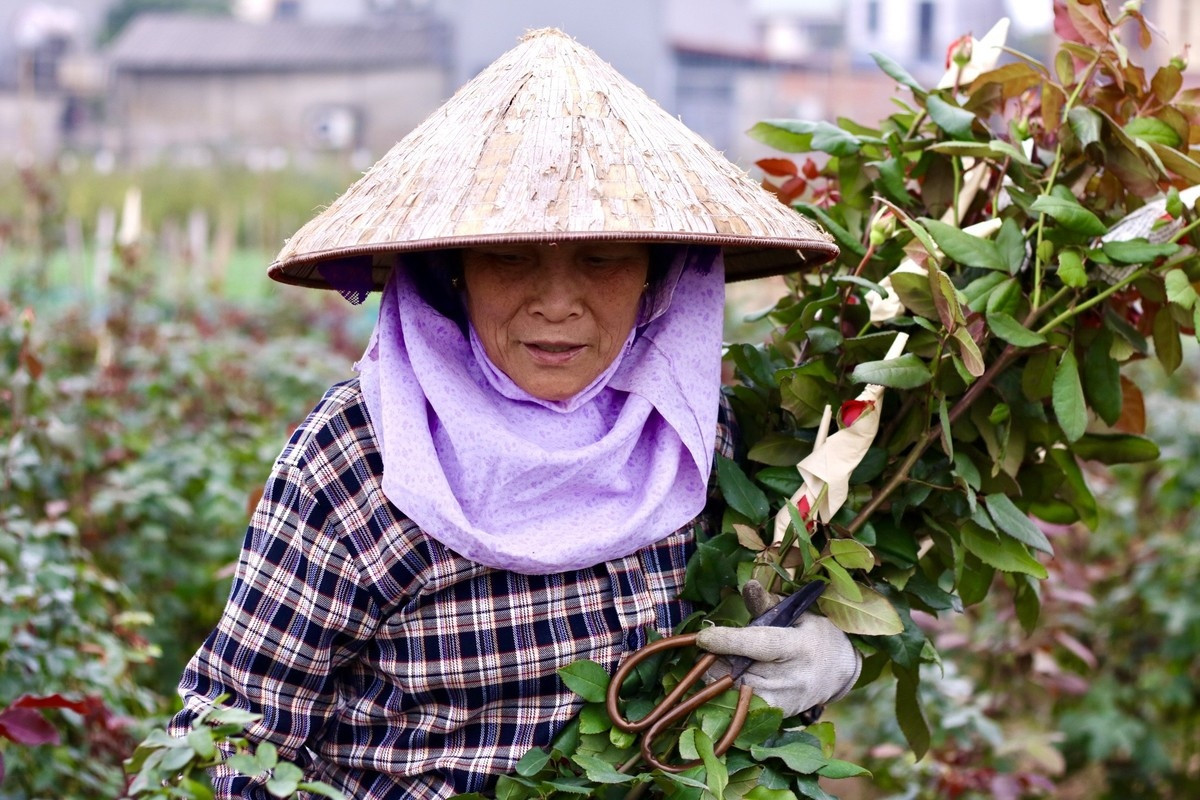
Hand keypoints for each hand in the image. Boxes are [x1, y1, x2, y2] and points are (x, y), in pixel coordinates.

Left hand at [695, 580, 860, 718]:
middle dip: (716, 660)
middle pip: (742, 671)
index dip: (728, 641)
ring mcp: (786, 701)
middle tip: (704, 648)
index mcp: (799, 646)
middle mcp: (793, 678)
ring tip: (713, 662)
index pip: (759, 645)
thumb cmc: (814, 634)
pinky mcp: (778, 716)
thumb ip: (768, 604)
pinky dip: (728, 695)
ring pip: (736, 693)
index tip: (702, 637)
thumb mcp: (797, 613)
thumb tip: (748, 585)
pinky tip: (723, 680)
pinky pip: (743, 709)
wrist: (839, 671)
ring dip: (718, 679)